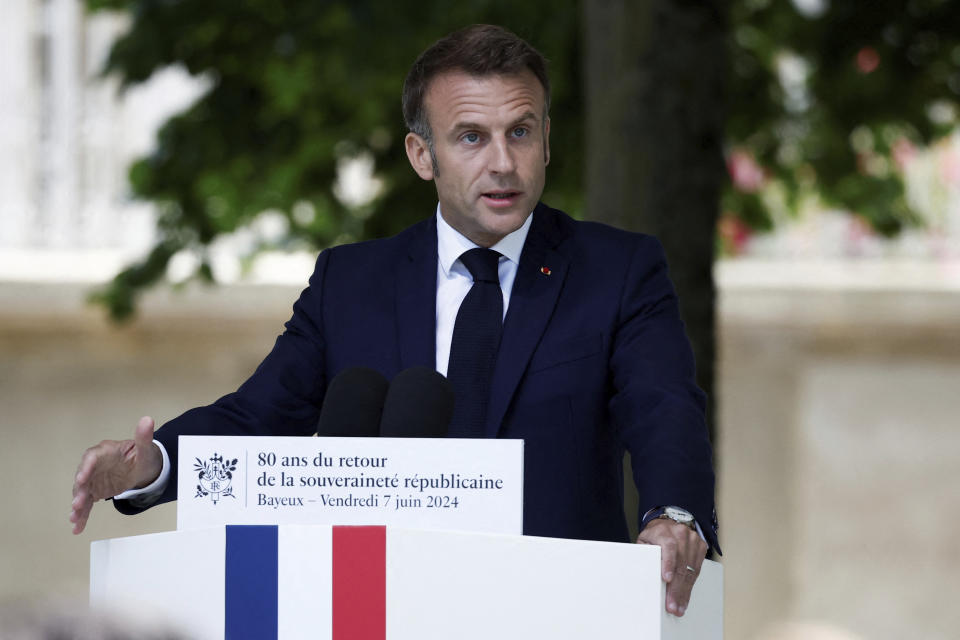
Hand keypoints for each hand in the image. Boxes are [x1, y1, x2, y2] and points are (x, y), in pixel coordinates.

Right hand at [70, 416, 161, 534]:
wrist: (143, 467)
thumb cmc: (142, 455)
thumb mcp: (145, 448)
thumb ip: (144, 436)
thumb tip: (148, 420)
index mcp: (105, 451)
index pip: (92, 457)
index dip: (86, 468)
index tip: (81, 479)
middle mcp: (95, 465)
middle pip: (83, 477)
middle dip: (79, 491)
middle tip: (77, 503)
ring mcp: (93, 479)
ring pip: (82, 493)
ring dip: (78, 505)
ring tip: (74, 518)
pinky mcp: (95, 491)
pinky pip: (87, 504)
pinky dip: (82, 515)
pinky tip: (77, 527)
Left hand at [636, 517, 707, 616]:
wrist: (669, 523)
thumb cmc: (654, 536)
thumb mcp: (644, 541)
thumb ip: (645, 554)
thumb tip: (644, 574)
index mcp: (664, 531)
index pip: (669, 547)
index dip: (668, 564)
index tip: (666, 579)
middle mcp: (680, 534)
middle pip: (681, 564)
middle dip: (676, 588)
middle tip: (672, 605)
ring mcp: (693, 540)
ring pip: (690, 570)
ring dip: (684, 591)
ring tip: (679, 606)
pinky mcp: (701, 547)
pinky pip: (697, 570)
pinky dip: (690, 586)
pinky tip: (685, 597)